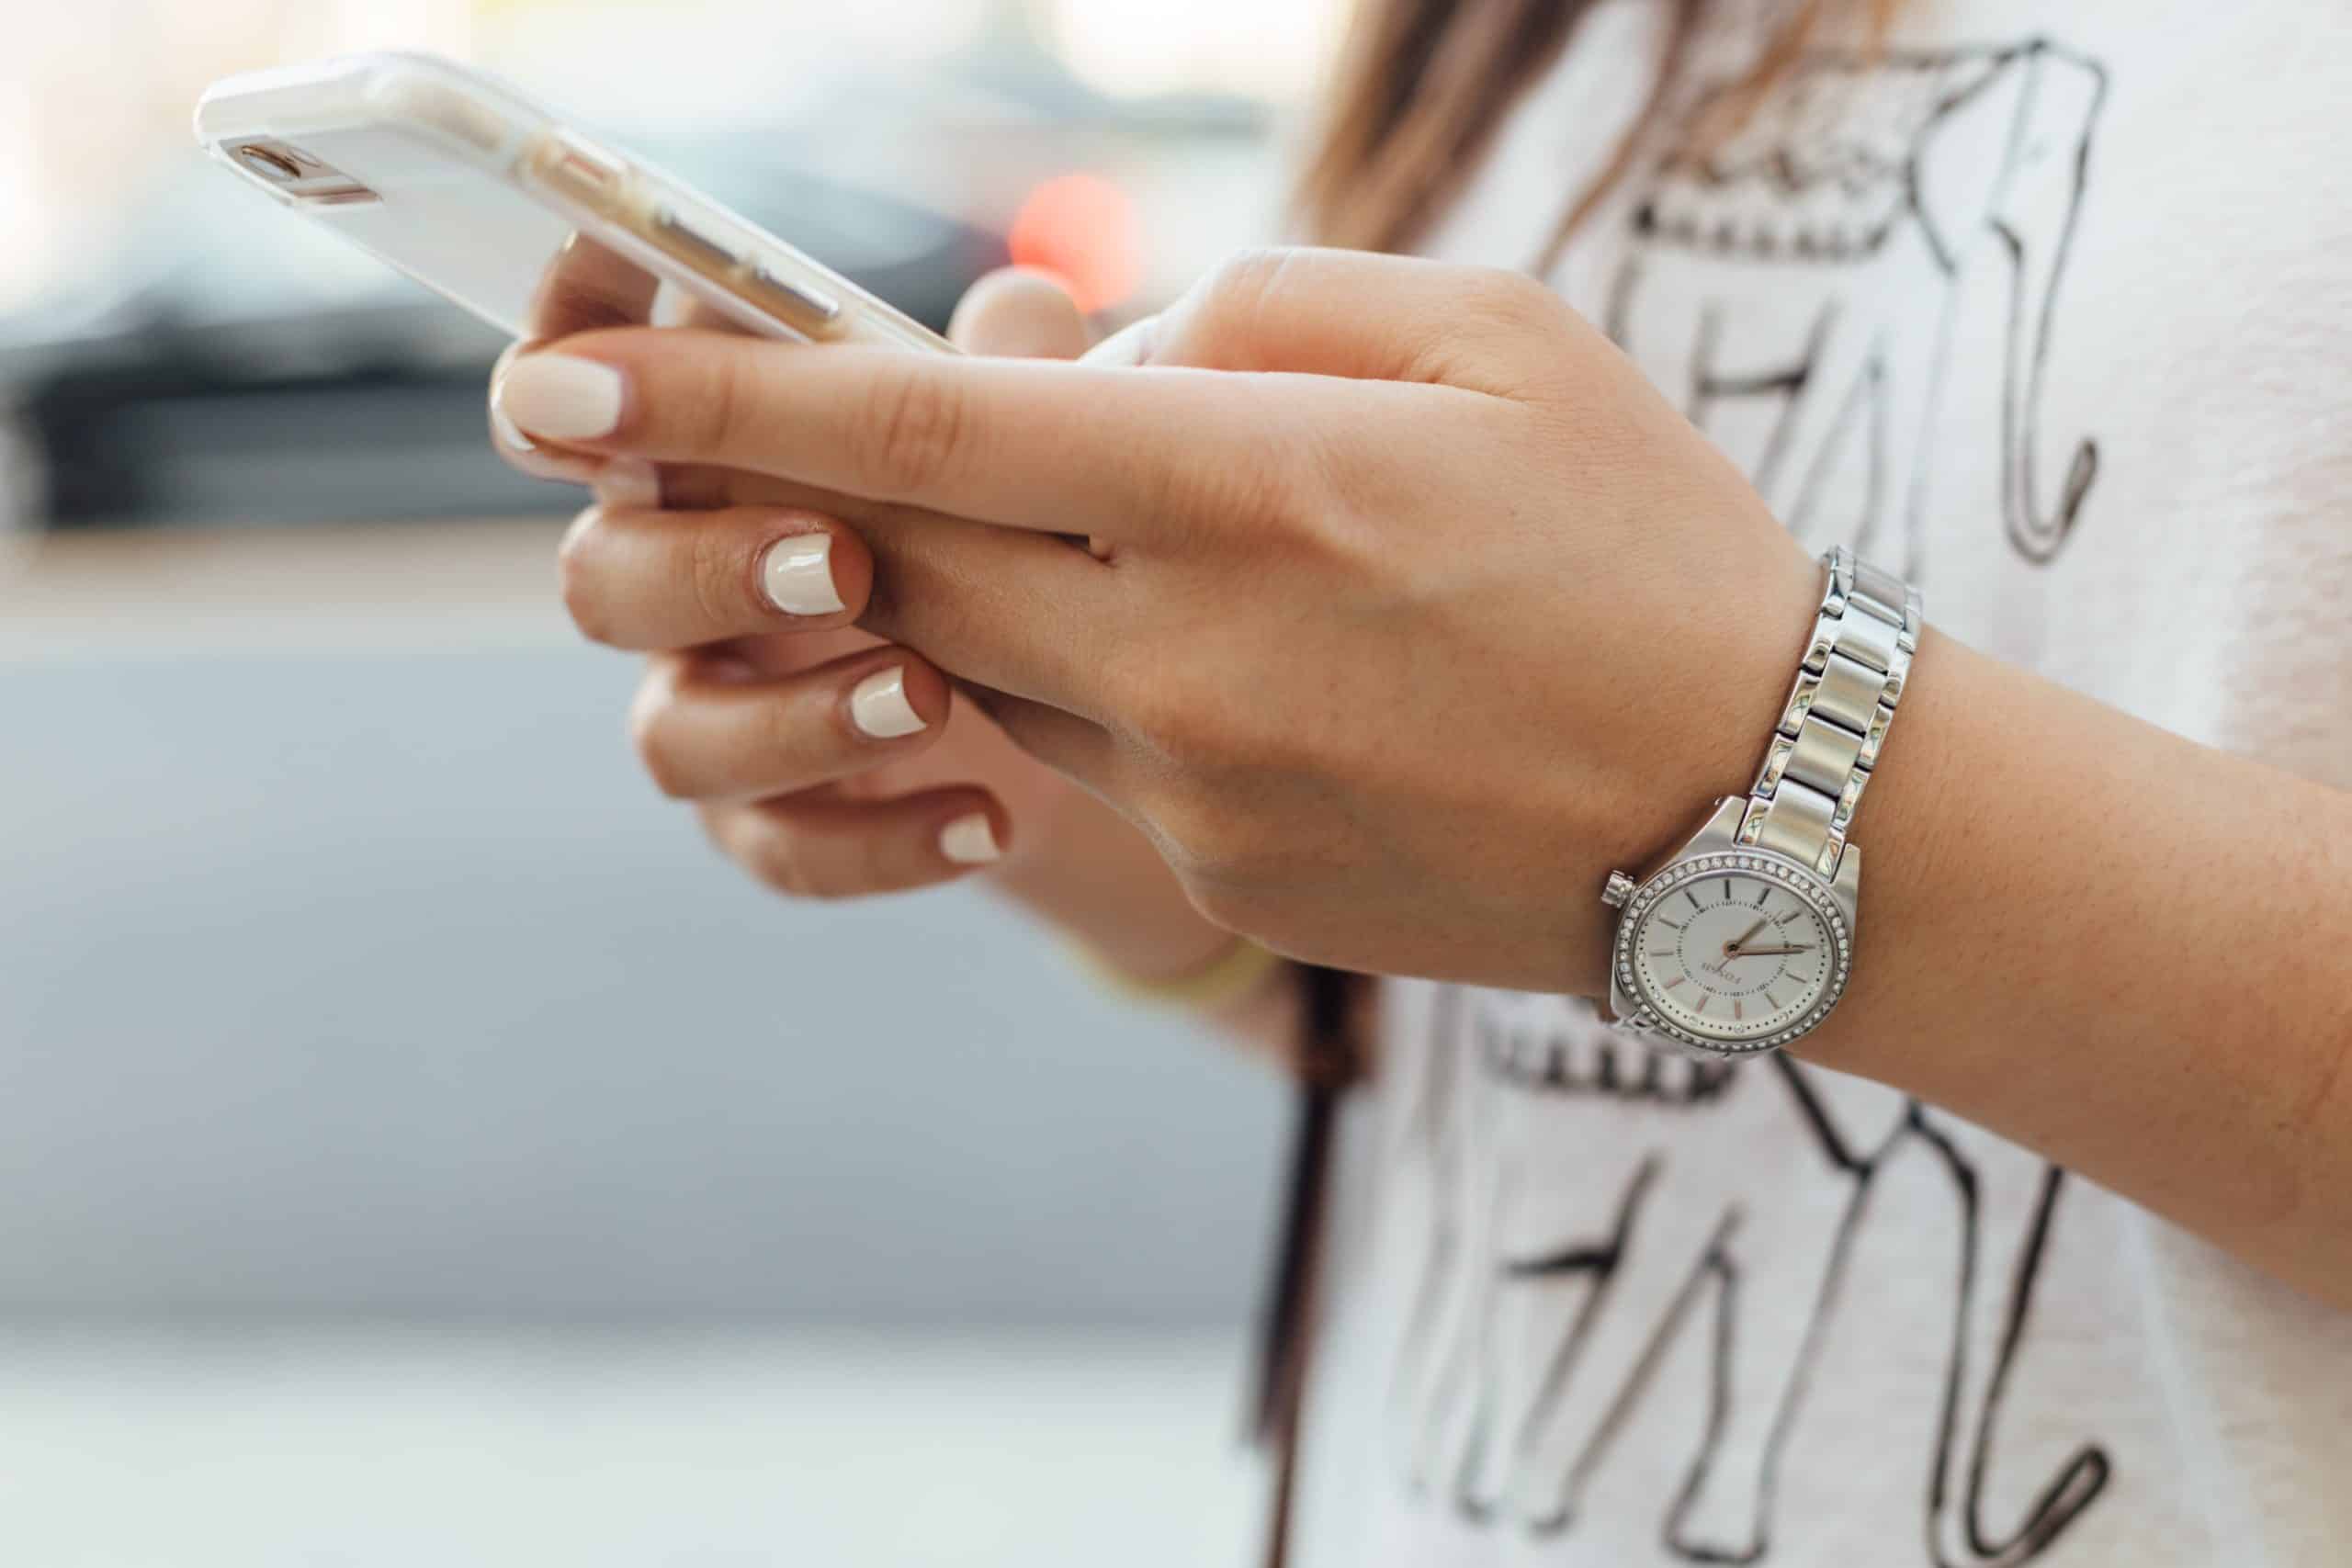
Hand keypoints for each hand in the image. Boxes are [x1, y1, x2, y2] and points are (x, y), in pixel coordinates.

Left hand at [491, 248, 1826, 991]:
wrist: (1770, 817)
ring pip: (991, 661)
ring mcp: (1196, 790)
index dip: (721, 400)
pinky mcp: (1221, 877)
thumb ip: (1256, 307)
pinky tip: (1276, 665)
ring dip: (1003, 583)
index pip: (920, 431)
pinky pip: (1097, 756)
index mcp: (1254, 484)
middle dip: (825, 495)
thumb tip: (1081, 351)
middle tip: (802, 444)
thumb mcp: (1494, 335)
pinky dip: (1120, 679)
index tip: (557, 387)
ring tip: (1174, 538)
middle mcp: (1190, 652)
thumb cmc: (1651, 542)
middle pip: (904, 560)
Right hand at [495, 266, 1090, 895]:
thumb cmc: (1010, 516)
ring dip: (792, 718)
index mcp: (703, 449)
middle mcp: (677, 575)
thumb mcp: (1024, 435)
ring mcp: (715, 706)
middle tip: (844, 561)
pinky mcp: (772, 819)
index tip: (601, 349)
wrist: (1079, 702)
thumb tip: (1025, 305)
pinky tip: (989, 819)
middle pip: (601, 577)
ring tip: (930, 697)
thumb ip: (1007, 369)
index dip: (565, 356)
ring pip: (672, 737)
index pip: (584, 390)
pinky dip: (881, 841)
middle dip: (709, 567)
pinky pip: (779, 850)